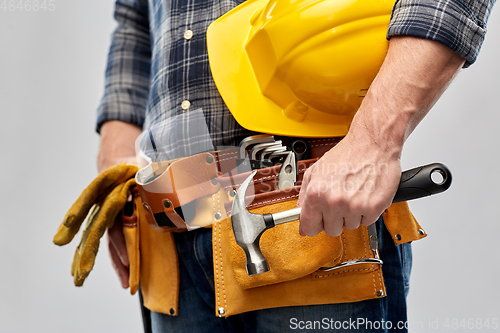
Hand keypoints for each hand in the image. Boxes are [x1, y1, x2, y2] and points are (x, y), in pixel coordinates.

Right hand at [98, 121, 142, 287]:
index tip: (129, 258)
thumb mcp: (141, 164)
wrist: (116, 162)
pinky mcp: (117, 224)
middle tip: (129, 275)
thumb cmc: (131, 163)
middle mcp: (110, 211)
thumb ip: (149, 172)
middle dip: (121, 258)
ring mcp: (111, 219)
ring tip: (127, 284)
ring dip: (121, 264)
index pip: (117, 224)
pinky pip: (117, 243)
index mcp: (115, 198)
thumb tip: (158, 179)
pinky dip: (121, 258)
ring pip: (114, 245)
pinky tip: (127, 274)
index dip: (122, 242)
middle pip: (114, 239)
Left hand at [297, 134, 400, 236]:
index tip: (316, 223)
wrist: (372, 144)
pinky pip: (366, 222)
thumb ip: (304, 196)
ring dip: (351, 214)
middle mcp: (334, 201)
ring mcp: (354, 206)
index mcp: (316, 193)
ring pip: (350, 226)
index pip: (309, 227)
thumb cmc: (346, 155)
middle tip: (339, 201)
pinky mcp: (373, 207)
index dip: (313, 225)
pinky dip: (366, 212)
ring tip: (353, 194)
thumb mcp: (315, 171)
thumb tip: (299, 216)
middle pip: (331, 230)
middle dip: (334, 219)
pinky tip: (364, 196)